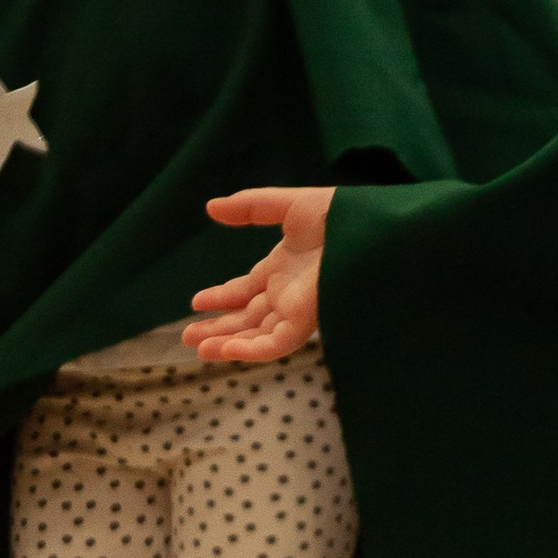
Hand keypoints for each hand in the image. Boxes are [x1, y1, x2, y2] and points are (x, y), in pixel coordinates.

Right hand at [191, 187, 335, 364]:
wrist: (370, 229)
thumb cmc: (337, 215)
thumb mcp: (286, 206)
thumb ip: (249, 208)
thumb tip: (211, 207)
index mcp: (284, 269)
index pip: (247, 290)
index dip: (222, 297)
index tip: (196, 302)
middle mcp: (287, 293)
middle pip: (247, 318)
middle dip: (218, 327)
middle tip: (187, 335)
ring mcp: (296, 309)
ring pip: (256, 335)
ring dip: (226, 343)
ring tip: (196, 347)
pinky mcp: (305, 321)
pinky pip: (274, 344)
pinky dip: (249, 350)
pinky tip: (223, 350)